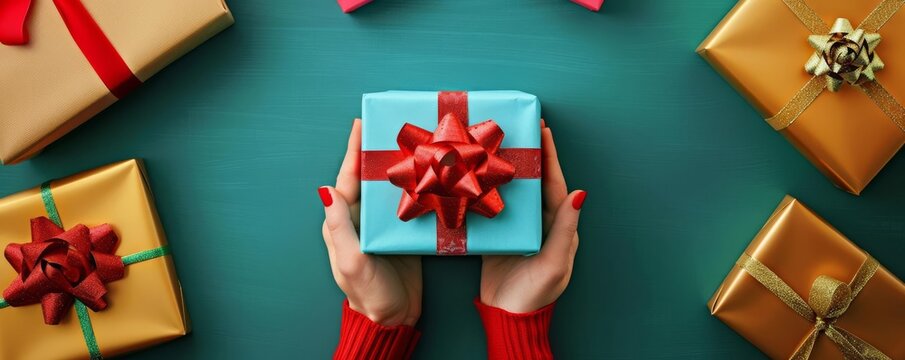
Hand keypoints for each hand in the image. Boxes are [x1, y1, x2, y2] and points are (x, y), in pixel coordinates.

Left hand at [320, 119, 421, 326]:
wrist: (393, 319)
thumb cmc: (368, 293)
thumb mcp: (351, 261)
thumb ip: (339, 226)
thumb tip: (326, 190)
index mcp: (344, 222)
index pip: (347, 179)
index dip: (353, 152)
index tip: (360, 125)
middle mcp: (362, 220)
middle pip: (369, 178)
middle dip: (377, 151)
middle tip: (390, 125)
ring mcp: (383, 226)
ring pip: (389, 187)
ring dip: (399, 166)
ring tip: (413, 142)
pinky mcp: (404, 233)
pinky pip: (410, 204)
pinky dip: (417, 187)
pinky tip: (430, 174)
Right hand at [480, 121, 585, 312]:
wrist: (508, 318)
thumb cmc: (536, 293)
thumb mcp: (554, 262)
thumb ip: (565, 228)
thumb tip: (581, 192)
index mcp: (557, 226)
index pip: (556, 184)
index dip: (550, 157)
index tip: (543, 130)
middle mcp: (539, 224)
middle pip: (534, 183)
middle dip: (527, 156)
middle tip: (517, 130)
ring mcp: (517, 229)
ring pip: (512, 192)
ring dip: (504, 170)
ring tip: (493, 145)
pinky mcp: (497, 237)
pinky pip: (492, 208)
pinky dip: (485, 192)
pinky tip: (474, 176)